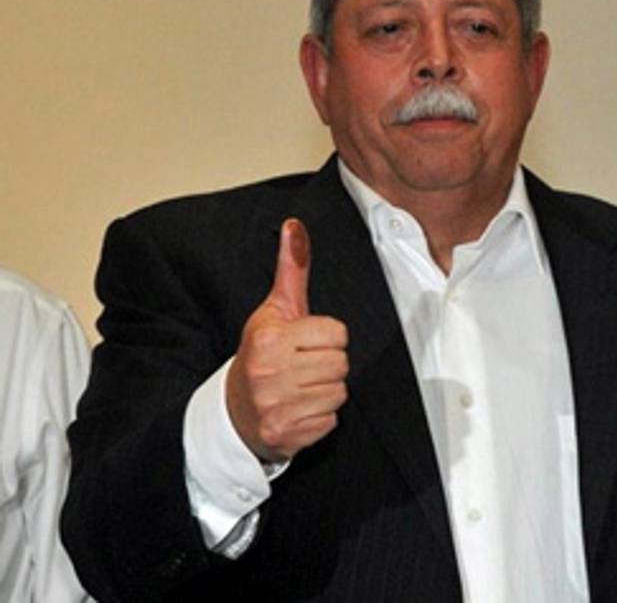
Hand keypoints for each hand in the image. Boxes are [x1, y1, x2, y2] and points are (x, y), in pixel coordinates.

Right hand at [226, 218, 348, 461]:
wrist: (232, 411)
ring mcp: (276, 406)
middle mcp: (269, 372)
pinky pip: (330, 421)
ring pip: (338, 392)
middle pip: (340, 363)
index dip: (326, 338)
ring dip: (325, 392)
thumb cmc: (261, 355)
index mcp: (269, 338)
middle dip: (327, 365)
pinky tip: (298, 409)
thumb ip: (291, 270)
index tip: (304, 344)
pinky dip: (319, 418)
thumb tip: (295, 226)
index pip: (337, 334)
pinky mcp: (285, 434)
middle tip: (301, 368)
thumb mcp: (273, 311)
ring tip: (299, 388)